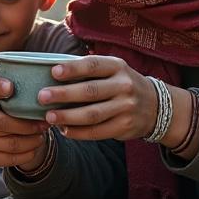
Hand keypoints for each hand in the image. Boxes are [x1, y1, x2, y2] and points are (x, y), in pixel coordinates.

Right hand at [0, 76, 51, 170]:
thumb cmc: (3, 98)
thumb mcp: (2, 86)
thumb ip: (1, 84)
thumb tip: (8, 87)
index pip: (0, 119)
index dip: (21, 122)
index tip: (41, 120)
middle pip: (6, 132)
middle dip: (30, 130)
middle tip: (45, 126)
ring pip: (9, 147)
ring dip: (30, 143)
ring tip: (41, 136)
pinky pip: (6, 161)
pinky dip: (24, 156)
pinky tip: (33, 148)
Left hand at [36, 55, 157, 141]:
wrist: (156, 106)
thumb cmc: (122, 84)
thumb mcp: (114, 70)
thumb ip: (90, 71)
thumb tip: (53, 74)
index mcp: (118, 66)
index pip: (93, 65)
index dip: (73, 68)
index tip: (53, 72)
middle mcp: (124, 86)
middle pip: (90, 91)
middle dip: (63, 94)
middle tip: (42, 97)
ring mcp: (126, 107)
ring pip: (92, 114)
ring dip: (68, 117)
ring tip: (49, 116)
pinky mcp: (124, 126)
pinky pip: (97, 131)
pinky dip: (78, 132)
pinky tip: (65, 130)